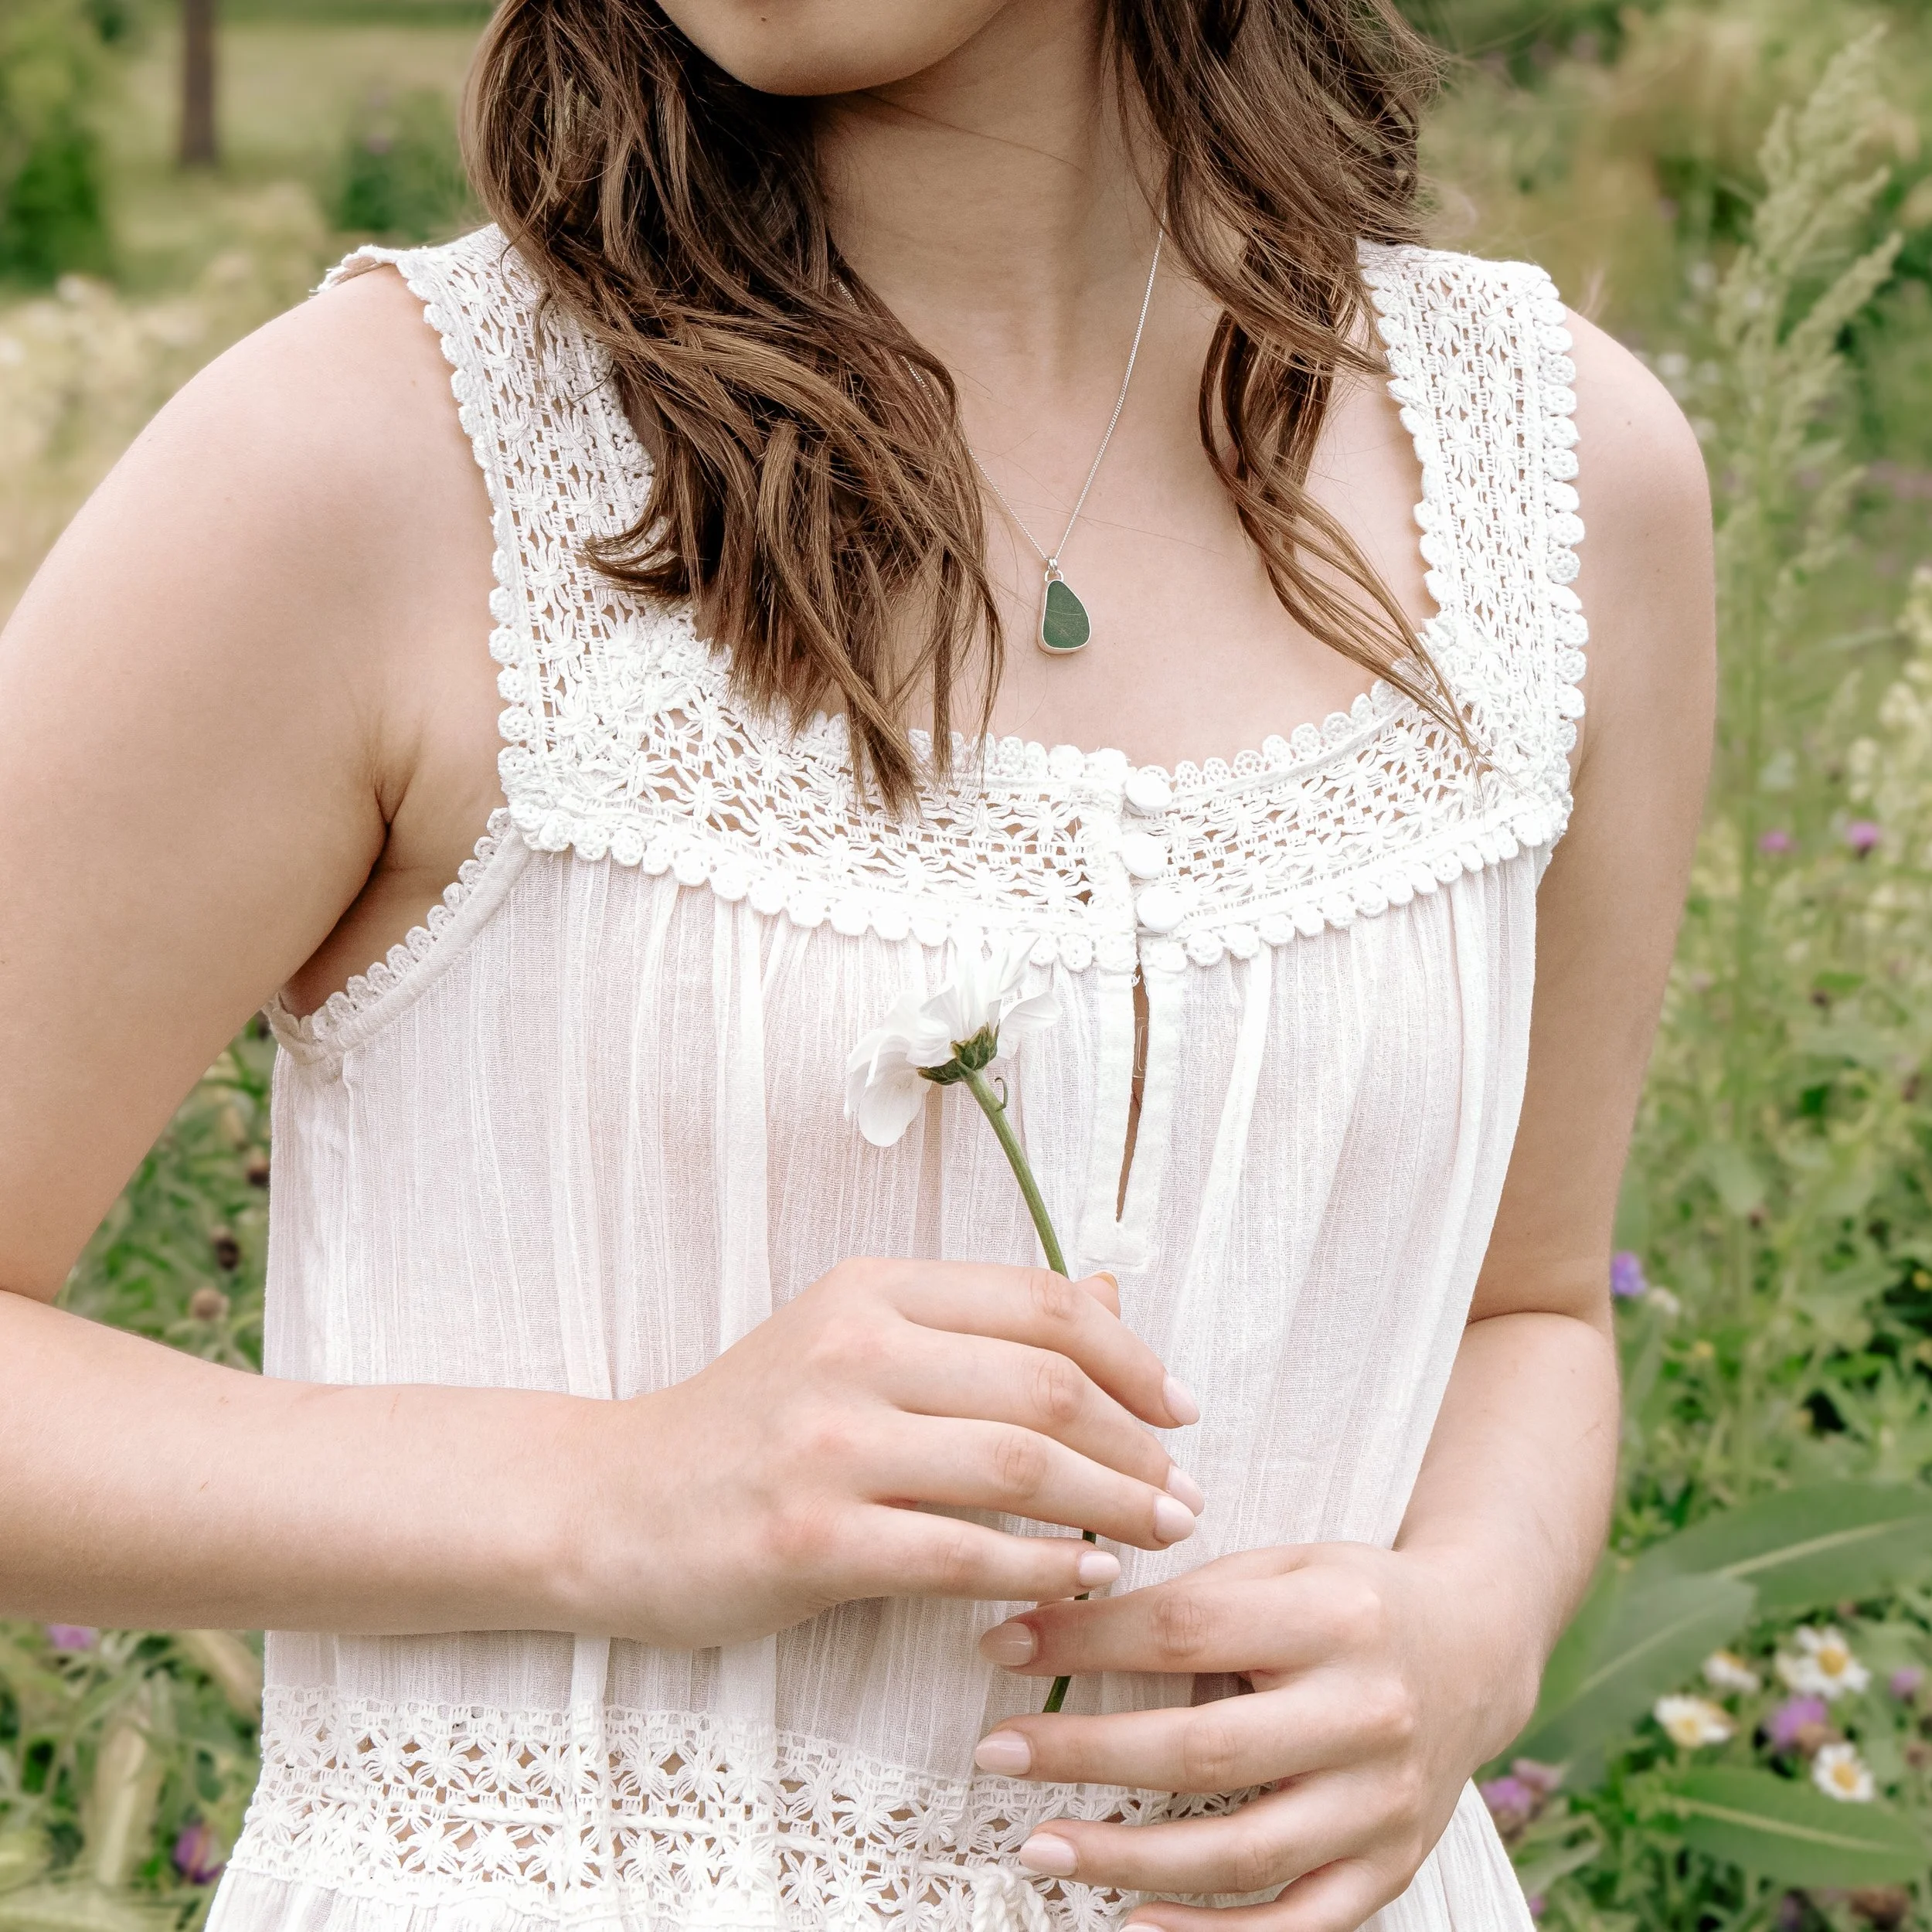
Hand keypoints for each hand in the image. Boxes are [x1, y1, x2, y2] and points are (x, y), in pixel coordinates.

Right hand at [571, 1258, 1203, 1647]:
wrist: (613, 1504)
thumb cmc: (752, 1425)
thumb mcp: (856, 1340)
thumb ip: (980, 1324)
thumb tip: (1114, 1303)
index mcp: (873, 1291)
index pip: (1041, 1303)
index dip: (1132, 1357)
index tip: (1179, 1408)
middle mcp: (853, 1350)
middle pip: (1045, 1385)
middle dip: (1139, 1443)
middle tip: (1186, 1489)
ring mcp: (828, 1443)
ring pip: (1019, 1467)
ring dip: (1114, 1505)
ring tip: (1161, 1532)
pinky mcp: (809, 1539)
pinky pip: (963, 1554)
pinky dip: (1044, 1567)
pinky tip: (1085, 1574)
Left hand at [968, 1543, 1540, 1930]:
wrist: (1475, 1647)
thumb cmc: (1349, 1598)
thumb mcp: (1281, 1565)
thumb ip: (1188, 1599)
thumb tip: (1054, 1623)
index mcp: (1334, 1616)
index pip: (1182, 1630)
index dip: (1083, 1641)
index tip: (1002, 1644)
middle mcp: (1368, 1712)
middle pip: (1203, 1749)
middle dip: (1085, 1754)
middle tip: (996, 1753)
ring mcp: (1383, 1801)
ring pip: (1242, 1851)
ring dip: (1128, 1859)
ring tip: (1040, 1847)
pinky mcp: (1391, 1866)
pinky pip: (1295, 1925)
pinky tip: (1135, 1925)